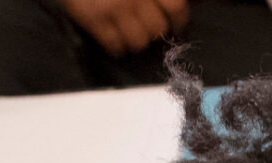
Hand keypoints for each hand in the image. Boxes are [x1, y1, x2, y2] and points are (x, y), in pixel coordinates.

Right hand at [60, 0, 186, 55]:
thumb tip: (174, 6)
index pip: (176, 8)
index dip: (178, 21)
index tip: (175, 26)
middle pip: (158, 28)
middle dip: (154, 32)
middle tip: (146, 30)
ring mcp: (115, 6)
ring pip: (139, 41)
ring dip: (136, 42)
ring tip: (129, 37)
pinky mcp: (93, 17)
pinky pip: (114, 44)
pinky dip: (116, 48)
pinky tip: (114, 44)